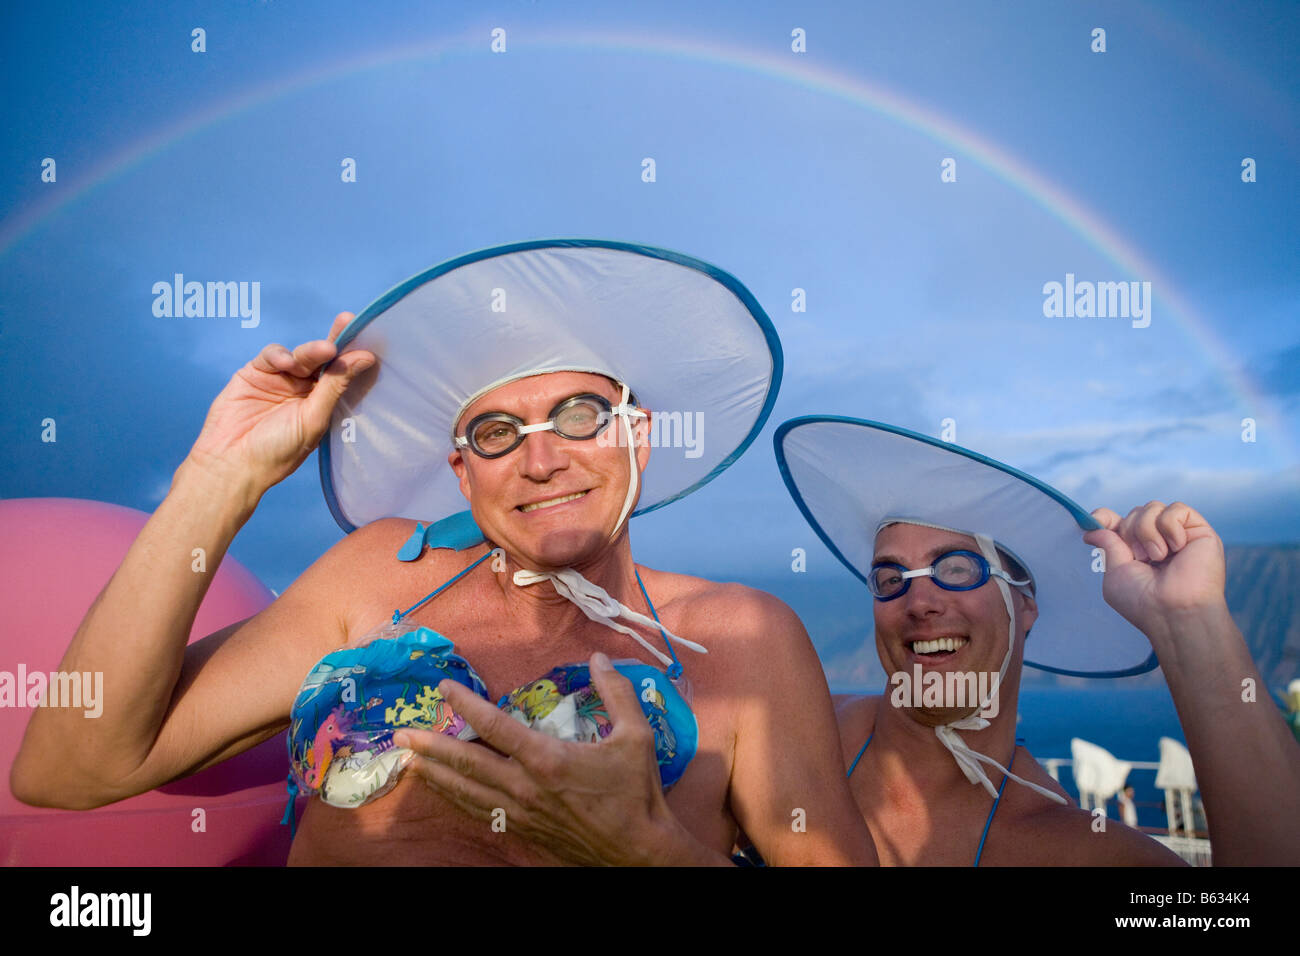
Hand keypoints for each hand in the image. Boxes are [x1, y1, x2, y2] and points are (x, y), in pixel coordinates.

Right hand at [186, 311, 374, 491]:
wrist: (232, 463)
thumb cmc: (278, 451)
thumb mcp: (313, 418)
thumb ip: (336, 385)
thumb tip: (365, 358)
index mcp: (322, 403)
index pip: (341, 374)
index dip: (352, 355)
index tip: (367, 335)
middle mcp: (303, 389)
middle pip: (324, 359)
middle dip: (336, 340)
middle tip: (347, 321)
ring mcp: (279, 380)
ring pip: (300, 354)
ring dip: (311, 351)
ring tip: (323, 351)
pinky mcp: (255, 374)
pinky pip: (271, 356)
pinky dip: (279, 355)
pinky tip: (285, 364)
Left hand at [393, 652, 708, 865]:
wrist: (638, 850)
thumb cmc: (636, 792)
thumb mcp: (636, 735)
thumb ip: (616, 691)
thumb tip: (599, 657)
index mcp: (547, 758)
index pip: (495, 725)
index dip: (466, 704)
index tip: (443, 688)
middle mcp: (525, 786)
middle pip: (466, 763)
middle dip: (430, 747)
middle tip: (400, 735)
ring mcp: (521, 813)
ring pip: (466, 792)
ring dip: (435, 775)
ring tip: (408, 762)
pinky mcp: (524, 831)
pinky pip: (480, 814)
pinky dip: (457, 801)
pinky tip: (445, 793)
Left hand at [1083, 501, 1226, 636]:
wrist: (1173, 611)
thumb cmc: (1143, 601)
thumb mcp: (1115, 572)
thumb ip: (1107, 545)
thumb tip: (1091, 529)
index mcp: (1136, 552)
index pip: (1118, 521)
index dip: (1105, 517)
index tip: (1095, 521)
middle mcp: (1157, 541)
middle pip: (1135, 512)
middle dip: (1130, 532)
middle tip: (1140, 558)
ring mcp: (1178, 535)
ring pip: (1153, 507)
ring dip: (1148, 532)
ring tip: (1158, 556)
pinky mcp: (1199, 531)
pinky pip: (1177, 509)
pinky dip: (1170, 527)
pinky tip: (1176, 548)